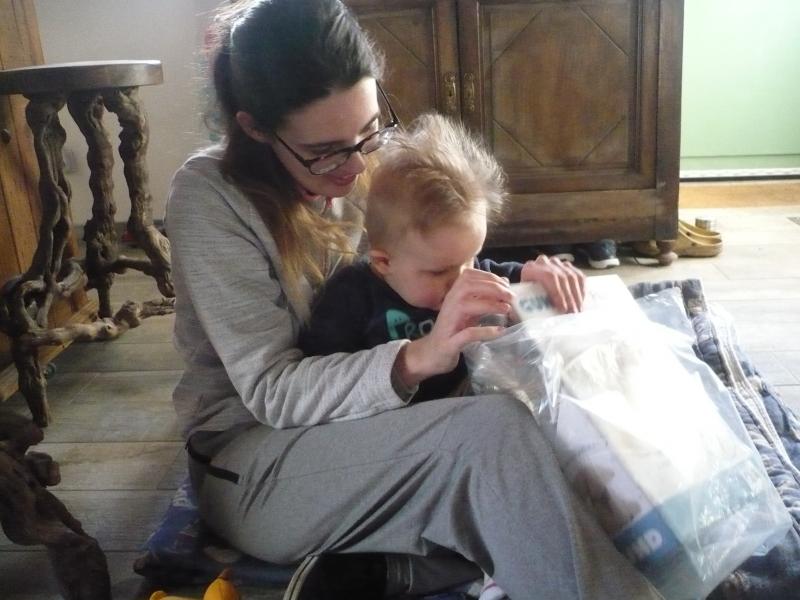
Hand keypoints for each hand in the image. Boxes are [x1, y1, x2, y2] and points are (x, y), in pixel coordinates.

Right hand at [395, 269, 512, 386]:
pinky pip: (467, 333)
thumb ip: (483, 297)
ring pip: (466, 305)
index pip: (469, 276)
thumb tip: (504, 283)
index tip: (507, 285)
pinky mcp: (450, 341)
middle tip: (511, 297)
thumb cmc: (453, 330)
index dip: (490, 277)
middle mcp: (449, 304)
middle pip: (467, 286)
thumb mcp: (469, 310)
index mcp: (453, 294)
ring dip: (489, 305)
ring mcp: (448, 322)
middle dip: (492, 288)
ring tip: (507, 310)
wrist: (432, 354)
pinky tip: (499, 331)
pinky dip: (484, 331)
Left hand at [520, 254, 584, 312]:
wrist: (529, 283)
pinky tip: (581, 301)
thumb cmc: (524, 295)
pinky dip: (582, 290)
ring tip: (578, 310)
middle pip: (562, 277)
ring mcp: (557, 263)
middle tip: (573, 313)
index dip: (558, 292)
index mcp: (530, 269)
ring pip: (571, 277)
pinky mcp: (568, 267)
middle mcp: (544, 263)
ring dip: (577, 295)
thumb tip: (526, 315)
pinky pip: (579, 276)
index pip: (549, 277)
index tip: (563, 309)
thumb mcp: (520, 299)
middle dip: (569, 297)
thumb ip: (523, 305)